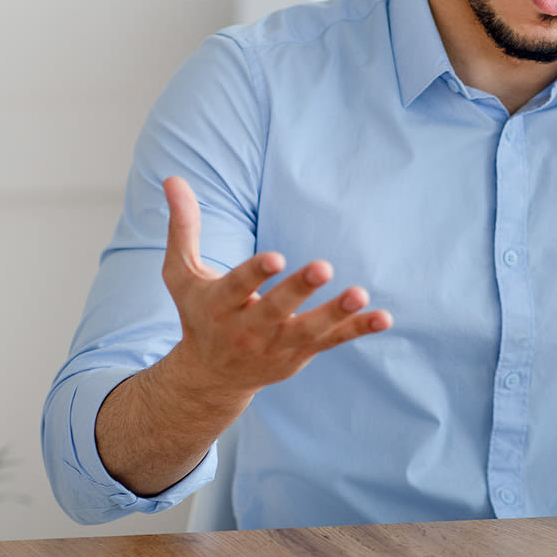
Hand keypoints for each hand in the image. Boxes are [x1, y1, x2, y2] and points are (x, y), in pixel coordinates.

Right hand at [158, 176, 391, 405]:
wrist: (211, 377)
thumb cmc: (198, 315)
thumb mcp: (181, 275)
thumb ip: (182, 227)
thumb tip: (173, 178)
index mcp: (217, 306)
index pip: (236, 288)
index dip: (255, 274)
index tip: (276, 257)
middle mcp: (247, 328)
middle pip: (274, 310)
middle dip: (298, 291)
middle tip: (323, 267)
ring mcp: (276, 344)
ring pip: (309, 331)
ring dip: (335, 314)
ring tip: (359, 293)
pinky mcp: (301, 353)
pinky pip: (333, 342)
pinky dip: (357, 329)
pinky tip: (383, 317)